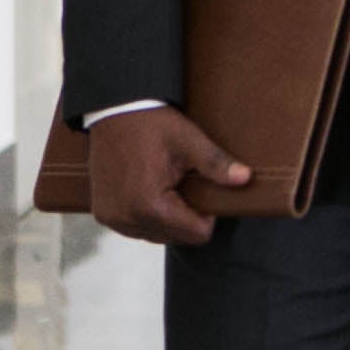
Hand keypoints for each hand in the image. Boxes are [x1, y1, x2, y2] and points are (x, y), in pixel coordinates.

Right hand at [89, 105, 248, 246]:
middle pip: (177, 238)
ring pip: (156, 235)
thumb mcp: (188, 141)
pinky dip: (147, 216)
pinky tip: (149, 191)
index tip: (203, 189)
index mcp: (150, 206)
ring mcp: (113, 218)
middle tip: (184, 184)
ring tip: (166, 186)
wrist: (112, 111)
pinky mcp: (104, 214)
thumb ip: (216, 164)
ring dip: (167, 218)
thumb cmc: (150, 124)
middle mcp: (128, 219)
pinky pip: (136, 228)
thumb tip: (245, 178)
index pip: (196, 234)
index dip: (208, 214)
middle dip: (187, 217)